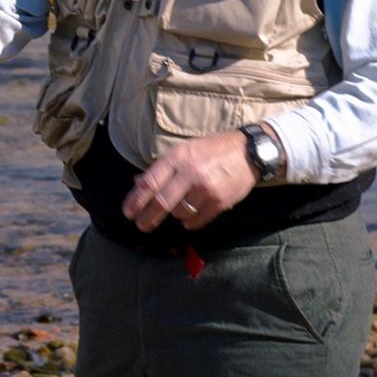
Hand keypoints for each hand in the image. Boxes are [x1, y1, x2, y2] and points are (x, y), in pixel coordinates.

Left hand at [123, 129, 258, 231]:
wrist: (249, 151)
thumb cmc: (212, 150)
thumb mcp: (184, 150)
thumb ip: (162, 168)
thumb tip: (138, 184)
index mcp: (177, 157)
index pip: (150, 182)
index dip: (135, 200)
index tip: (128, 213)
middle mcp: (190, 172)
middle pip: (162, 202)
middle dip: (148, 217)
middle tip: (141, 225)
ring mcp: (206, 188)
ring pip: (180, 213)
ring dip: (175, 215)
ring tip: (178, 208)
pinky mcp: (220, 202)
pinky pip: (197, 220)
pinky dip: (189, 221)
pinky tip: (189, 217)